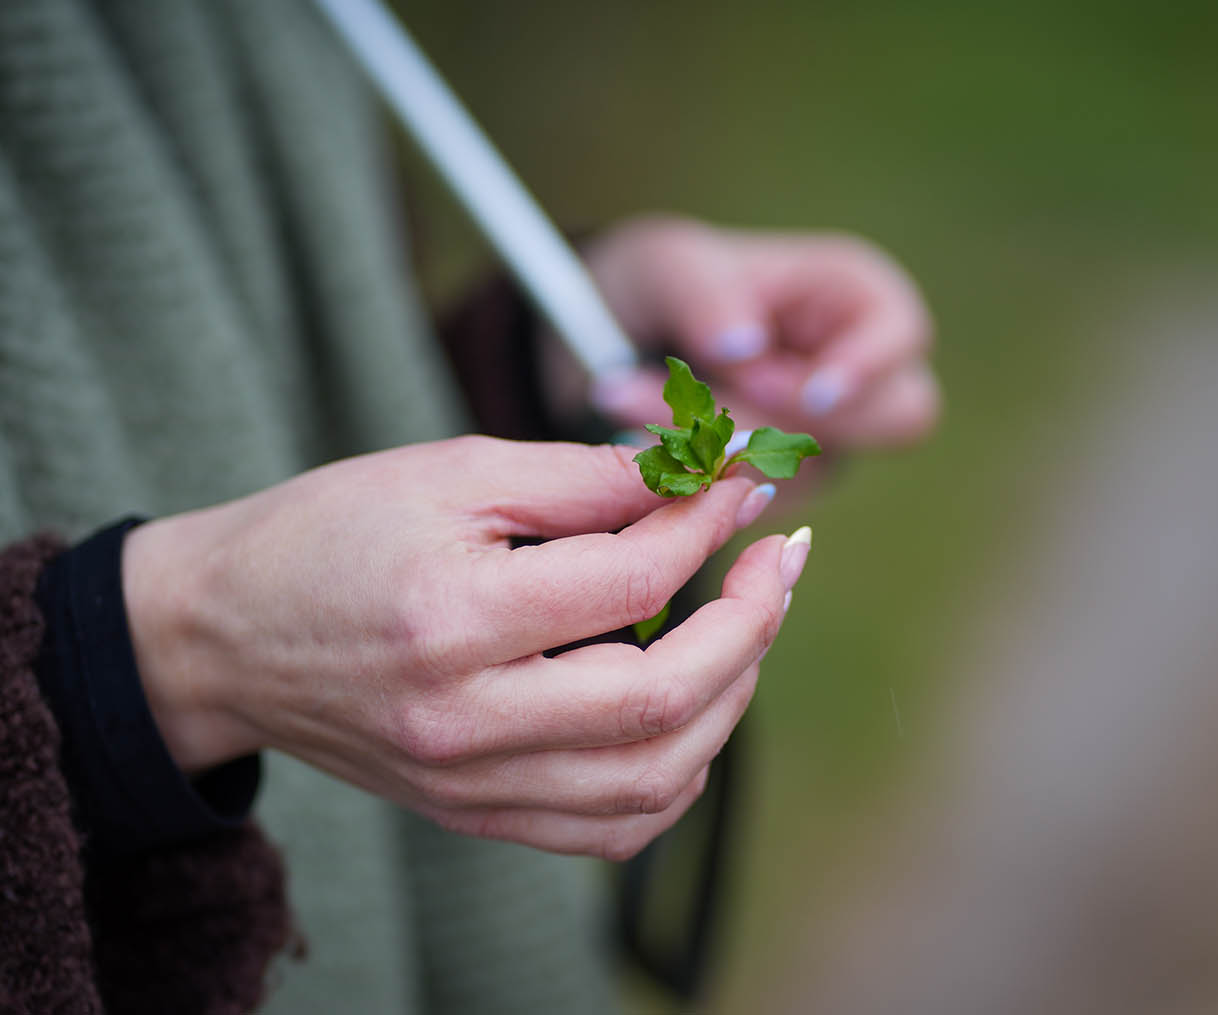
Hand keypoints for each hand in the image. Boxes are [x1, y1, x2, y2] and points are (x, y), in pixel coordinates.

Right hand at [121, 437, 805, 858]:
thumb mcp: (450, 473)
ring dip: (730, 698)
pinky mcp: (477, 815)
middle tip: (781, 559)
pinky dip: (678, 771)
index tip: (742, 485)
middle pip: (664, 699)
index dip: (709, 524)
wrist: (224, 636)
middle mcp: (467, 721)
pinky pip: (613, 828)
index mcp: (453, 618)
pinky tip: (693, 709)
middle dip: (752, 623)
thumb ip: (583, 478)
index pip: (634, 579)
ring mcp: (472, 785)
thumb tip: (697, 478)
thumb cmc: (330, 536)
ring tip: (746, 626)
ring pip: (655, 779)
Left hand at [584, 216, 939, 449]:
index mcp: (857, 295)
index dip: (867, 369)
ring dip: (727, 450)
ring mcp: (832, 431)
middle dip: (802, 422)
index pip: (903, 337)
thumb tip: (742, 347)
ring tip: (632, 406)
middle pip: (891, 419)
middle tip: (720, 416)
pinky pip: (770, 497)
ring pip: (820, 464)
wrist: (631, 337)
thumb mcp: (675, 267)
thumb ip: (708, 298)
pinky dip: (704, 475)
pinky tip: (646, 443)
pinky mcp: (793, 479)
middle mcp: (861, 369)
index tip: (813, 393)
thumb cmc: (674, 282)